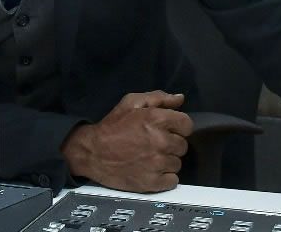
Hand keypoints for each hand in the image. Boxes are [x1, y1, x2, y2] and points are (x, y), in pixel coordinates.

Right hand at [61, 90, 193, 192]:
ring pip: (177, 164)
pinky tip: (152, 171)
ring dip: (167, 161)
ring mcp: (157, 163)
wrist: (92, 152)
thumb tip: (180, 99)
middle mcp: (161, 141)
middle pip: (183, 146)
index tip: (168, 130)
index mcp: (158, 119)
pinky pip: (172, 181)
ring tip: (150, 158)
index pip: (187, 125)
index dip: (179, 127)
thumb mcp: (132, 103)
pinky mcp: (152, 182)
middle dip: (171, 144)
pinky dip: (164, 178)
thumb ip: (158, 98)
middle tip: (155, 144)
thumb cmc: (113, 125)